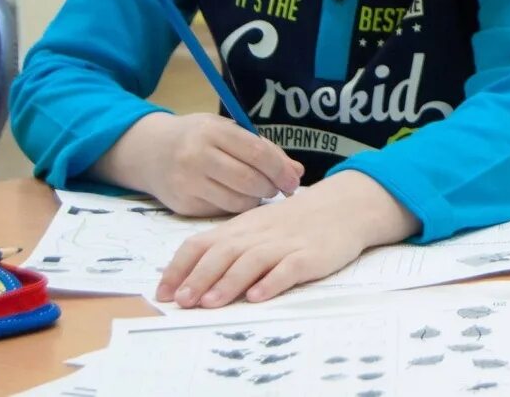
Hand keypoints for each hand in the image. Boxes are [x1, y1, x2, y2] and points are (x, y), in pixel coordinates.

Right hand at [97, 112, 302, 216]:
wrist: (149, 151)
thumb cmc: (198, 137)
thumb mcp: (227, 131)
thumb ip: (263, 149)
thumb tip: (296, 172)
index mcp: (212, 131)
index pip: (257, 153)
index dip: (280, 169)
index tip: (293, 180)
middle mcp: (196, 157)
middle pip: (249, 181)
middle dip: (271, 188)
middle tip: (279, 189)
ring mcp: (187, 183)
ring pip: (237, 202)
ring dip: (255, 200)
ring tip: (257, 191)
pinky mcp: (182, 205)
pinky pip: (221, 212)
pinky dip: (235, 207)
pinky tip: (235, 197)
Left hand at [156, 170, 417, 307]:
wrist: (345, 206)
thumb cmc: (296, 221)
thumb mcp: (258, 227)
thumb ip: (229, 245)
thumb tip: (190, 274)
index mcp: (242, 227)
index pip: (202, 242)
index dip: (180, 267)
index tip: (163, 291)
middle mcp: (259, 234)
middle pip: (223, 252)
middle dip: (199, 277)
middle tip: (182, 301)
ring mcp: (286, 243)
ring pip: (252, 260)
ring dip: (229, 282)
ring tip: (211, 303)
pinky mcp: (311, 255)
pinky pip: (289, 267)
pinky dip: (272, 282)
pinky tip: (258, 295)